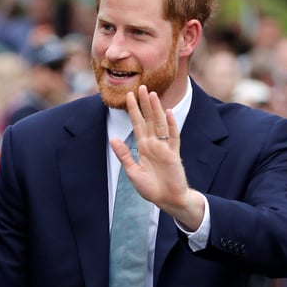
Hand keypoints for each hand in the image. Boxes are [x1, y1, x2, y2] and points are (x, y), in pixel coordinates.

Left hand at [112, 86, 203, 229]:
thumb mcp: (132, 172)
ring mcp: (165, 147)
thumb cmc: (151, 188)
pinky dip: (171, 125)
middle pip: (149, 119)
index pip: (137, 124)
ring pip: (160, 124)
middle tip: (140, 87)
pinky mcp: (174, 154)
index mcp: (143, 147)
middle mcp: (154, 144)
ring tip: (152, 95)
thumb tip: (113, 139)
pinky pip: (173, 136)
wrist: (168, 200)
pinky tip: (167, 113)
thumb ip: (124, 155)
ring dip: (156, 109)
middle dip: (144, 104)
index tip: (128, 96)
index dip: (133, 110)